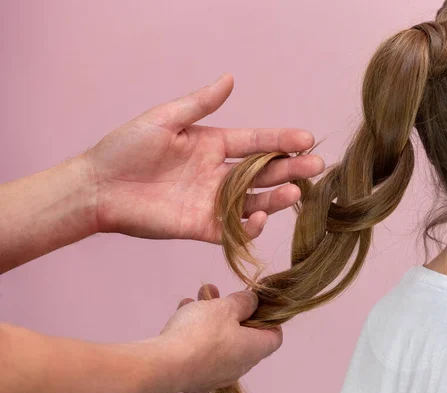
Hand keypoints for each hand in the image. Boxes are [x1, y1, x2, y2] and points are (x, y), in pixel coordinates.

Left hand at [84, 74, 323, 242]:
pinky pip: (235, 229)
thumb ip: (200, 103)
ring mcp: (213, 202)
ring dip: (277, 198)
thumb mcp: (165, 118)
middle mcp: (219, 174)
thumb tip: (230, 78)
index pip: (256, 142)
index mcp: (213, 145)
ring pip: (255, 201)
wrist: (99, 188)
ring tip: (295, 192)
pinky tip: (262, 216)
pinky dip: (252, 226)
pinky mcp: (203, 227)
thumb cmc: (126, 147)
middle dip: (291, 169)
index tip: (306, 138)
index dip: (281, 140)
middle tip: (316, 167)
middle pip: (263, 172)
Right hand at [159, 284, 281, 392]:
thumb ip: (243, 302)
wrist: (164, 366)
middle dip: (232, 311)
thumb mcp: (226, 307)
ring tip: (198, 297)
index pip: (274, 338)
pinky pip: (201, 350)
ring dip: (211, 317)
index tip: (257, 304)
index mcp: (253, 350)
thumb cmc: (202, 333)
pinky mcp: (194, 377)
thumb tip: (253, 301)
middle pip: (243, 336)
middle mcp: (238, 367)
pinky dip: (196, 331)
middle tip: (220, 293)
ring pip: (219, 340)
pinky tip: (183, 311)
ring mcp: (215, 375)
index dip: (270, 319)